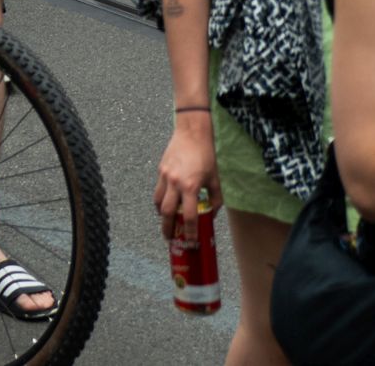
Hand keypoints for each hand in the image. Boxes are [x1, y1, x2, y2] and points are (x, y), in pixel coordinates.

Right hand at [154, 111, 217, 229]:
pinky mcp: (161, 169)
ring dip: (162, 215)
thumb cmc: (207, 155)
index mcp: (190, 187)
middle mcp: (175, 183)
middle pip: (167, 212)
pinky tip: (166, 204)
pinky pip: (158, 190)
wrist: (192, 132)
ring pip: (158, 202)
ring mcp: (165, 176)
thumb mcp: (216, 179)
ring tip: (166, 223)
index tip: (191, 242)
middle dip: (167, 228)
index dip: (190, 232)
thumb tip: (211, 213)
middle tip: (170, 239)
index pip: (189, 216)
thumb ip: (215, 199)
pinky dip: (160, 200)